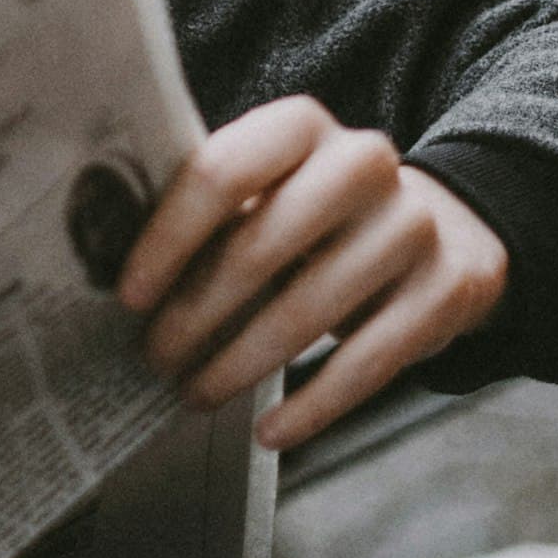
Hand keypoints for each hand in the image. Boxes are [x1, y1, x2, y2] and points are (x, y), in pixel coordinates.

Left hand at [114, 96, 508, 452]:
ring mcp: (413, 225)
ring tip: (194, 393)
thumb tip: (110, 270)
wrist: (442, 229)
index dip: (167, 238)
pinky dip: (312, 406)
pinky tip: (270, 432)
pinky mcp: (447, 289)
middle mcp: (363, 163)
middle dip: (195, 313)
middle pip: (259, 246)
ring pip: (308, 310)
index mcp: (301, 126)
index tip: (129, 296)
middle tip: (153, 357)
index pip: (222, 173)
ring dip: (239, 364)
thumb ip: (207, 213)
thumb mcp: (268, 191)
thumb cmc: (315, 216)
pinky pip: (367, 362)